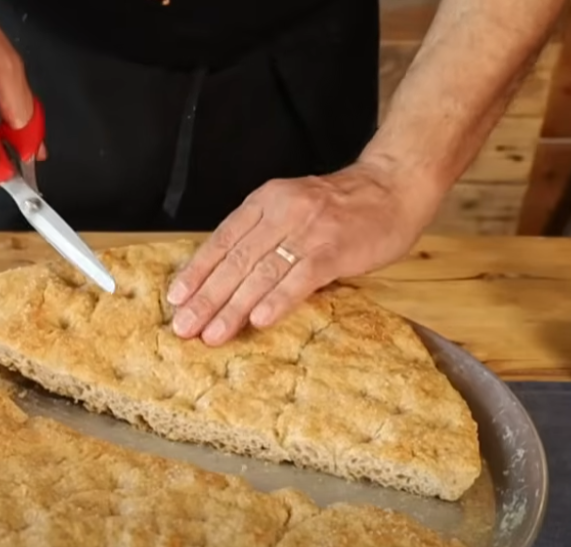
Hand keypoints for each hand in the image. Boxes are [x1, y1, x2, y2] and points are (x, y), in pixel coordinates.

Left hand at [165, 160, 439, 345]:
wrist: (394, 187)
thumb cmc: (341, 208)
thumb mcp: (292, 209)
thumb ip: (262, 235)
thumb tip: (226, 277)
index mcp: (265, 201)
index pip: (222, 239)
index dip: (197, 271)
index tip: (176, 298)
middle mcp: (282, 212)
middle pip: (235, 260)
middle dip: (206, 297)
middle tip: (184, 327)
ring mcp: (308, 230)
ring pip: (261, 272)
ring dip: (233, 307)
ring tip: (212, 334)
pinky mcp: (335, 248)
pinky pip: (300, 278)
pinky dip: (277, 300)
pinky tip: (259, 320)